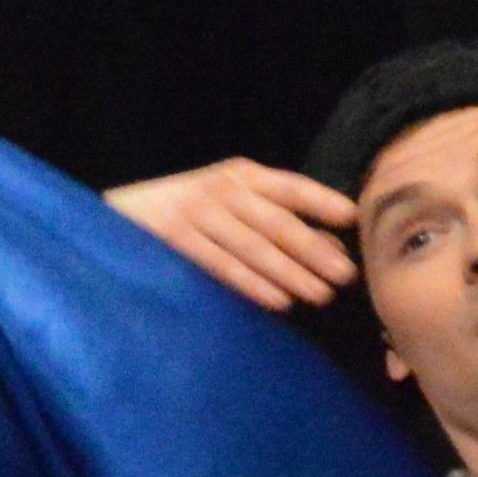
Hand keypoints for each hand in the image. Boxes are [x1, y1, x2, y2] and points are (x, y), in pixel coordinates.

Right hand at [106, 159, 362, 311]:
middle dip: (314, 249)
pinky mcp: (174, 236)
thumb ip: (279, 220)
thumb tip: (334, 247)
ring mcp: (196, 211)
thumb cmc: (193, 212)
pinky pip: (220, 263)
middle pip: (276, 220)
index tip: (354, 220)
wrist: (123, 212)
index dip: (322, 202)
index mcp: (243, 175)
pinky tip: (278, 301)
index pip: (291, 187)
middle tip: (346, 275)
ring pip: (252, 245)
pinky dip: (251, 282)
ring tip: (320, 295)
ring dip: (289, 271)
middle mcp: (222, 189)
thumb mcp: (235, 205)